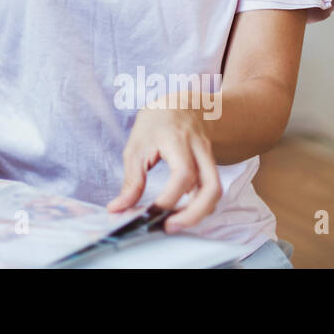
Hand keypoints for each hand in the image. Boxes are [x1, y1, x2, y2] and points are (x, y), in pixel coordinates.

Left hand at [106, 102, 221, 232]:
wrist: (181, 105)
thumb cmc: (155, 124)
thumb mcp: (135, 147)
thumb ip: (131, 181)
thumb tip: (117, 209)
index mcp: (177, 139)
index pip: (182, 174)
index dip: (170, 198)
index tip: (152, 213)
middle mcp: (199, 149)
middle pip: (211, 187)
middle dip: (194, 214)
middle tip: (170, 227)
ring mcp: (209, 157)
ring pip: (216, 191)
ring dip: (199, 213)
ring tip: (175, 223)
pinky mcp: (212, 166)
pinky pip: (212, 190)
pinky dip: (201, 206)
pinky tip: (182, 212)